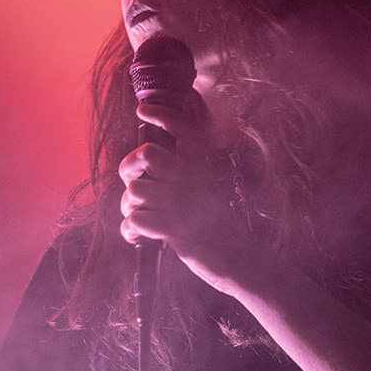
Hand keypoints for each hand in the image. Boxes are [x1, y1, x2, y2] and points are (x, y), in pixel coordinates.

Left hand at [118, 95, 255, 293]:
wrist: (241, 260)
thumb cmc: (221, 228)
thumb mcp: (208, 193)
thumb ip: (183, 178)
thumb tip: (149, 170)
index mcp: (202, 168)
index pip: (184, 128)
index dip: (162, 114)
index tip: (143, 110)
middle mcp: (193, 180)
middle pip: (146, 154)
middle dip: (130, 169)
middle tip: (134, 186)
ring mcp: (184, 203)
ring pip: (135, 190)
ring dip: (130, 208)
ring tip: (138, 219)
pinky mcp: (176, 229)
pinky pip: (136, 220)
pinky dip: (131, 231)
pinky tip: (138, 237)